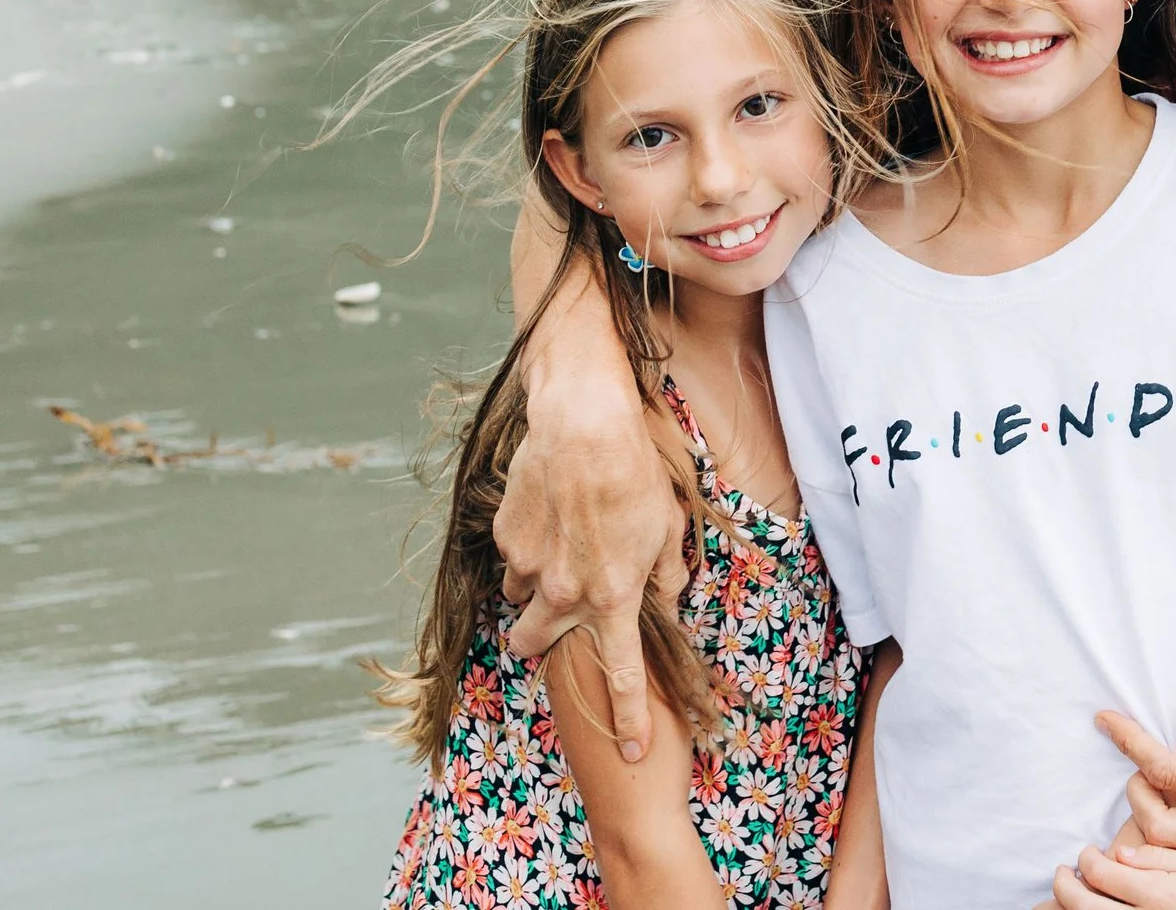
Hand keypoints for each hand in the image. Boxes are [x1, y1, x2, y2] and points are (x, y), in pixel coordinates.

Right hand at [496, 381, 684, 761]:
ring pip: (520, 597)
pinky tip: (549, 513)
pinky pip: (513, 557)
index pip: (621, 672)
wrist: (583, 423)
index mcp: (614, 595)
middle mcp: (565, 591)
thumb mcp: (669, 526)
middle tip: (549, 623)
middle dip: (535, 644)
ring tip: (560, 545)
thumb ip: (667, 573)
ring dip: (534, 587)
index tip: (635, 752)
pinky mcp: (506, 536)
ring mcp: (529, 565)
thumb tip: (666, 599)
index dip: (629, 717)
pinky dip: (527, 548)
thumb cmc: (635, 472)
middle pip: (533, 645)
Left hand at [1048, 845, 1175, 909]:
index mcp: (1156, 895)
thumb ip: (1157, 856)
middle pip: (1083, 906)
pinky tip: (1087, 909)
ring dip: (1068, 907)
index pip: (1102, 874)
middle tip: (1063, 873)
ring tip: (1068, 892)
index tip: (1088, 851)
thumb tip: (1119, 853)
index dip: (1087, 859)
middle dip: (1064, 886)